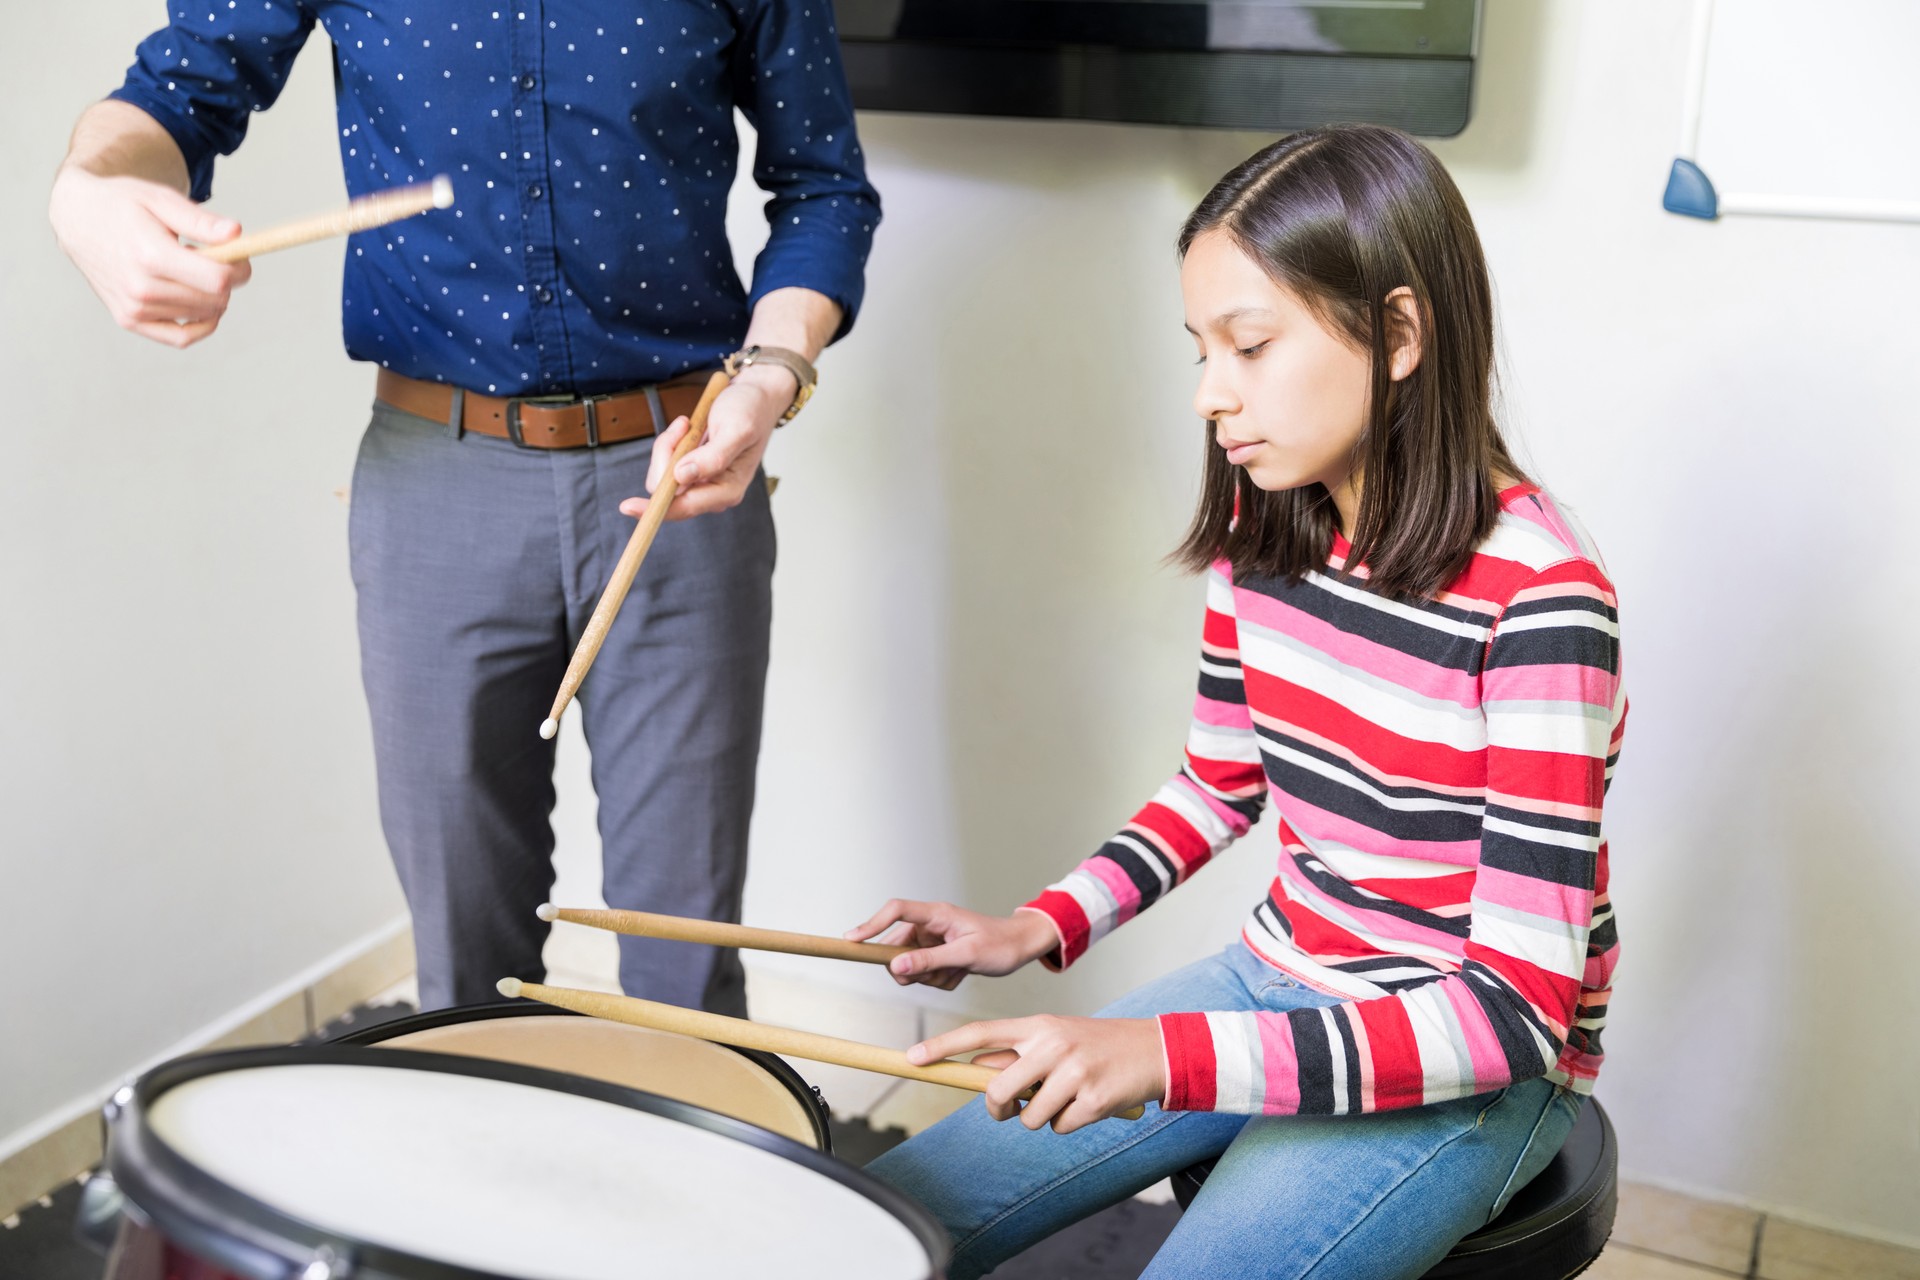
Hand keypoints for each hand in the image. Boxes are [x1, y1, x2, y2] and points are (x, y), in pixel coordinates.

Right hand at [49, 168, 250, 347]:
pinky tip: (204, 305)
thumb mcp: (160, 199)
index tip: (239, 255)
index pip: (217, 279)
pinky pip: (181, 338)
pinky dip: (202, 326)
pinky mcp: (129, 320)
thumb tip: (236, 233)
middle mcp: (139, 287)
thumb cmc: (123, 204)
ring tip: (190, 268)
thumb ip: (200, 220)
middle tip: (217, 258)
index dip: (240, 269)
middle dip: (228, 281)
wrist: (78, 218)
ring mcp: (133, 308)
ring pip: (203, 315)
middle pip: (214, 299)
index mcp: (150, 255)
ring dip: (210, 295)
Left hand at [618, 364, 793, 522]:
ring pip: (662, 475)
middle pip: (666, 489)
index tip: (627, 506)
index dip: (654, 508)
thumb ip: (713, 457)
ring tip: (689, 423)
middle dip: (666, 455)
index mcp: (727, 490)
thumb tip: (682, 477)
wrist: (755, 395)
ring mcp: (701, 482)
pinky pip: (666, 463)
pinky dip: (671, 442)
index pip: (683, 507)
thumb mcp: (736, 429)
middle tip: (684, 424)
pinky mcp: (692, 470)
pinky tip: (688, 427)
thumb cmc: (751, 411)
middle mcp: (713, 492)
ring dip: (669, 445)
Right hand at [843, 901, 1060, 989]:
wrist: (1020, 948)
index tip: (851, 941)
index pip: (895, 911)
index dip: (870, 924)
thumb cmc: (999, 944)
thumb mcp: (966, 955)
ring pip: (910, 967)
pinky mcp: (936, 955)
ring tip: (959, 970)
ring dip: (931, 977)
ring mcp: (931, 941)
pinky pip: (925, 976)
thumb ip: (930, 960)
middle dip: (913, 969)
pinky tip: (961, 973)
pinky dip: (941, 980)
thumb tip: (895, 967)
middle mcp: (929, 926)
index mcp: (935, 915)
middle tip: (941, 972)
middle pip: (897, 949)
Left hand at [908, 1016, 1165, 1133]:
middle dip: (1000, 1109)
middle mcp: (1052, 1043)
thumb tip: (977, 1075)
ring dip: (1043, 1118)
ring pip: (1029, 1118)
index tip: (913, 1056)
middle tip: (1015, 1107)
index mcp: (1038, 1025)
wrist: (1153, 1049)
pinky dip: (1071, 1124)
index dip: (944, 1045)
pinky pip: (1061, 1128)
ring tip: (1067, 1097)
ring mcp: (1073, 1070)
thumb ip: (1019, 1054)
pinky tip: (1089, 1103)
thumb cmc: (1095, 1046)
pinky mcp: (1093, 1098)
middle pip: (998, 1090)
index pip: (981, 1033)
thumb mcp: (1055, 1038)